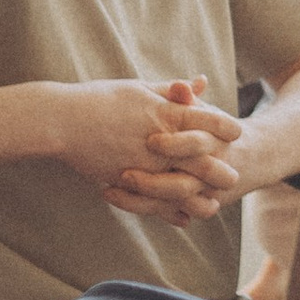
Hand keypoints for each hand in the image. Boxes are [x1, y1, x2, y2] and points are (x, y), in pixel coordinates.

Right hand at [44, 78, 237, 196]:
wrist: (62, 120)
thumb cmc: (100, 99)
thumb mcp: (140, 89)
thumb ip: (173, 90)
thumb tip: (201, 82)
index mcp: (165, 112)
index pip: (208, 120)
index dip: (226, 127)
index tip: (238, 132)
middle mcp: (159, 139)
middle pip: (203, 159)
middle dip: (221, 170)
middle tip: (235, 177)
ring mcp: (144, 163)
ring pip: (182, 187)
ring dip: (199, 198)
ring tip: (212, 206)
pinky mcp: (128, 181)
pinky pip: (156, 202)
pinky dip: (171, 212)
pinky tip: (182, 218)